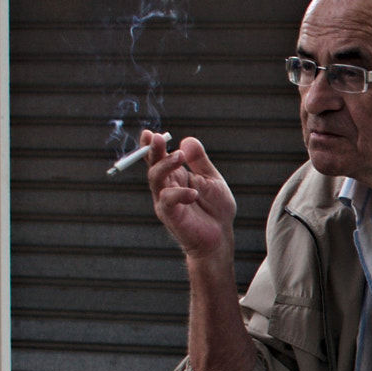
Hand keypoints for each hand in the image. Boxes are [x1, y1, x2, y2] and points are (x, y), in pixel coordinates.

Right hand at [149, 133, 236, 266]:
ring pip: (155, 179)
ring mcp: (165, 201)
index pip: (159, 158)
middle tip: (157, 137)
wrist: (221, 237)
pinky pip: (168, 200)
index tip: (150, 133)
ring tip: (179, 156)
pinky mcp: (170, 215)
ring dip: (165, 164)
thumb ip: (200, 161)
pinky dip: (179, 193)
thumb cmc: (216, 210)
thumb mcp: (212, 180)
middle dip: (153, 150)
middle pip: (153, 165)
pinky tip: (194, 193)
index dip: (152, 145)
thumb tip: (186, 140)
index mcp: (176, 176)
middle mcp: (166, 186)